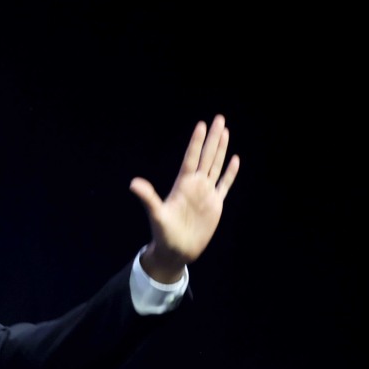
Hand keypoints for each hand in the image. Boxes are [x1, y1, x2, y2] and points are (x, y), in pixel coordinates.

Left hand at [130, 114, 239, 282]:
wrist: (177, 250)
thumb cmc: (164, 234)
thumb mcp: (156, 215)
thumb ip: (148, 198)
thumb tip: (134, 184)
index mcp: (182, 185)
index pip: (191, 158)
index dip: (196, 142)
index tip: (202, 125)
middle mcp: (195, 185)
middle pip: (206, 157)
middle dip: (213, 138)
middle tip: (219, 118)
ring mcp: (206, 193)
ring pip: (216, 166)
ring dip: (221, 150)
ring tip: (225, 131)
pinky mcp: (215, 204)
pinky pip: (224, 185)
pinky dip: (230, 173)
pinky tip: (234, 159)